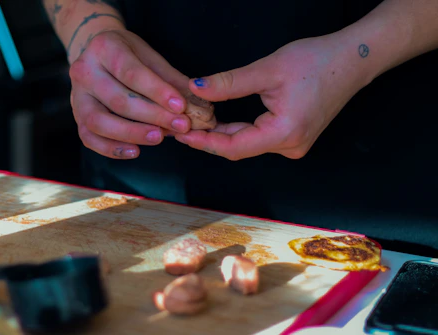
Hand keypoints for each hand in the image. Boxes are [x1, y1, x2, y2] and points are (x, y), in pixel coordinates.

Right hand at [69, 29, 191, 158]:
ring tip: (159, 138)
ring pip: (99, 121)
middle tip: (180, 126)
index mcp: (104, 47)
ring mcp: (76, 96)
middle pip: (117, 99)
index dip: (158, 92)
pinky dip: (111, 149)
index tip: (181, 107)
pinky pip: (89, 138)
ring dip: (131, 133)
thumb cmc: (129, 57)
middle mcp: (84, 71)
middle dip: (152, 116)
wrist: (97, 55)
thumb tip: (200, 109)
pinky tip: (135, 151)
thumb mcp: (151, 58)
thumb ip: (172, 81)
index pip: (132, 73)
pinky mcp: (77, 117)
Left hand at [175, 35, 370, 159]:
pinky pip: (258, 138)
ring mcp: (293, 144)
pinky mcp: (293, 137)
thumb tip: (196, 88)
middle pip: (239, 148)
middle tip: (181, 126)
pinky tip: (220, 121)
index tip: (182, 134)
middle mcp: (290, 146)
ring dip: (222, 134)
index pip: (234, 147)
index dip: (204, 141)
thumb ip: (228, 83)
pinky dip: (238, 130)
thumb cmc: (317, 62)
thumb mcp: (267, 70)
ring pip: (247, 144)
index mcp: (285, 134)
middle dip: (209, 137)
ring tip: (195, 121)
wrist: (351, 61)